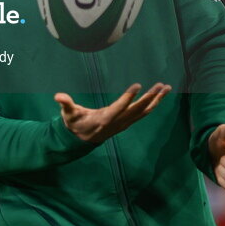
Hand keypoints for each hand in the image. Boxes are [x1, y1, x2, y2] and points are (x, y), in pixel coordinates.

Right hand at [55, 83, 171, 144]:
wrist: (81, 140)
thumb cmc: (75, 124)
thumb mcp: (68, 114)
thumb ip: (65, 104)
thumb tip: (58, 96)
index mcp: (104, 119)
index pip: (119, 107)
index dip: (128, 97)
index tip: (137, 85)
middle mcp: (117, 122)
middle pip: (137, 110)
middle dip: (150, 97)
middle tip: (161, 85)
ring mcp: (124, 123)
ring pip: (143, 112)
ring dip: (156, 100)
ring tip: (166, 88)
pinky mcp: (127, 122)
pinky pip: (142, 113)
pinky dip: (152, 105)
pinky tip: (159, 97)